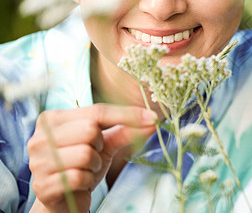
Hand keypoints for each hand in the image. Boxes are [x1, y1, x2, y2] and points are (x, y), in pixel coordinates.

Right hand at [27, 104, 156, 212]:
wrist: (62, 200)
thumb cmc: (81, 166)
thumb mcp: (104, 144)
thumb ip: (124, 130)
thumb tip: (152, 121)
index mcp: (53, 119)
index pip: (96, 111)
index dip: (126, 114)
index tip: (152, 117)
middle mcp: (39, 137)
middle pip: (89, 130)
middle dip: (100, 145)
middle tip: (94, 154)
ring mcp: (38, 162)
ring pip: (85, 154)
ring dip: (94, 165)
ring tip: (86, 169)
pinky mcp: (42, 185)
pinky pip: (79, 177)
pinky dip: (86, 181)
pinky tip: (79, 183)